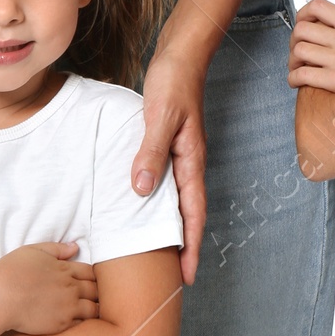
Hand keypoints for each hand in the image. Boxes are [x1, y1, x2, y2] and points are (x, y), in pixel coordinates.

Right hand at [0, 243, 101, 335]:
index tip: (92, 281)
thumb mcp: (34, 251)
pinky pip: (82, 324)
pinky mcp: (61, 325)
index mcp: (65, 269)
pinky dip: (84, 323)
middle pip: (95, 290)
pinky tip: (82, 324)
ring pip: (93, 308)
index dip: (93, 276)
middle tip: (98, 297)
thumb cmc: (12, 271)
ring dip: (95, 308)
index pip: (90, 272)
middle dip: (98, 292)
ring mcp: (68, 307)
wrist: (0, 297)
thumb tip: (75, 246)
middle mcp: (71, 288)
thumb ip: (57, 249)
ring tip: (95, 312)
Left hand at [132, 48, 206, 287]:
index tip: (187, 277)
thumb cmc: (173, 83)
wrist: (181, 56)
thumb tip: (141, 192)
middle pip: (189, 214)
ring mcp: (181, 155)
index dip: (191, 247)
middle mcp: (189, 163)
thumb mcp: (160, 118)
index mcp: (191, 161)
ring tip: (158, 253)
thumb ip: (151, 153)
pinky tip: (144, 208)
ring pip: (178, 200)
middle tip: (171, 279)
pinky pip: (167, 183)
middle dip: (184, 247)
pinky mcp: (170, 146)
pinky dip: (159, 202)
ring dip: (172, 227)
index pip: (194, 214)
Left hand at [288, 0, 334, 94]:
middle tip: (297, 51)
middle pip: (302, 29)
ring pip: (299, 51)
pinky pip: (302, 75)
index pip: (318, 6)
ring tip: (298, 67)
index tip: (301, 25)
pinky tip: (299, 82)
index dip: (302, 14)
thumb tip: (315, 25)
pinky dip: (294, 79)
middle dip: (293, 41)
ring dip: (292, 61)